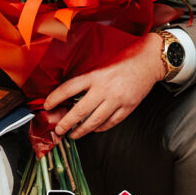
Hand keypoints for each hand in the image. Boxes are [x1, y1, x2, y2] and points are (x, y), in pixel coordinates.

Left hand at [43, 34, 164, 139]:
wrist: (149, 62)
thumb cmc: (125, 60)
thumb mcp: (102, 64)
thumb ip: (88, 78)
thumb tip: (70, 94)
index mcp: (95, 75)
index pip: (69, 88)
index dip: (55, 98)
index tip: (47, 106)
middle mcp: (105, 89)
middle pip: (80, 110)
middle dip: (66, 122)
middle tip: (58, 129)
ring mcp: (117, 100)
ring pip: (95, 121)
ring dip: (82, 130)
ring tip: (73, 134)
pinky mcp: (128, 107)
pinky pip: (111, 122)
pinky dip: (101, 128)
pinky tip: (94, 129)